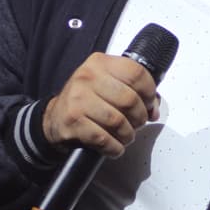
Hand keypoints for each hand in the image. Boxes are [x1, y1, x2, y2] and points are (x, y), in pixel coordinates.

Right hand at [43, 53, 159, 156]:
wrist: (55, 117)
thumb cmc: (87, 100)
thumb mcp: (109, 84)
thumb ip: (135, 91)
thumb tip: (153, 109)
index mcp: (101, 63)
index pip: (136, 73)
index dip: (149, 93)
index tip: (149, 104)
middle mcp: (87, 77)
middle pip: (130, 100)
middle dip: (140, 117)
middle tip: (138, 123)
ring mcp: (77, 99)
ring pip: (118, 121)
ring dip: (127, 134)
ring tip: (126, 135)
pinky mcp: (72, 121)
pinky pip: (103, 138)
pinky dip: (114, 147)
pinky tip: (114, 145)